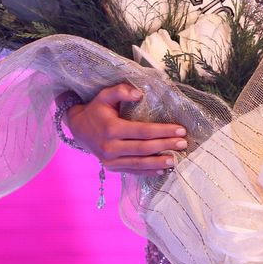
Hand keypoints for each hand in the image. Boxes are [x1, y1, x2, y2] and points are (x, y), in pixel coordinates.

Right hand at [65, 83, 187, 173]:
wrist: (78, 128)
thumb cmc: (96, 109)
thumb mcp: (105, 95)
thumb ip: (121, 91)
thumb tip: (139, 94)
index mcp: (111, 129)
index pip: (143, 131)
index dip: (163, 131)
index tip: (180, 129)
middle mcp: (110, 147)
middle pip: (144, 148)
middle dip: (166, 146)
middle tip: (183, 143)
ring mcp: (110, 161)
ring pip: (139, 163)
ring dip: (159, 162)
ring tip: (176, 160)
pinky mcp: (111, 168)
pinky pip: (132, 171)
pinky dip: (147, 172)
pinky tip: (161, 170)